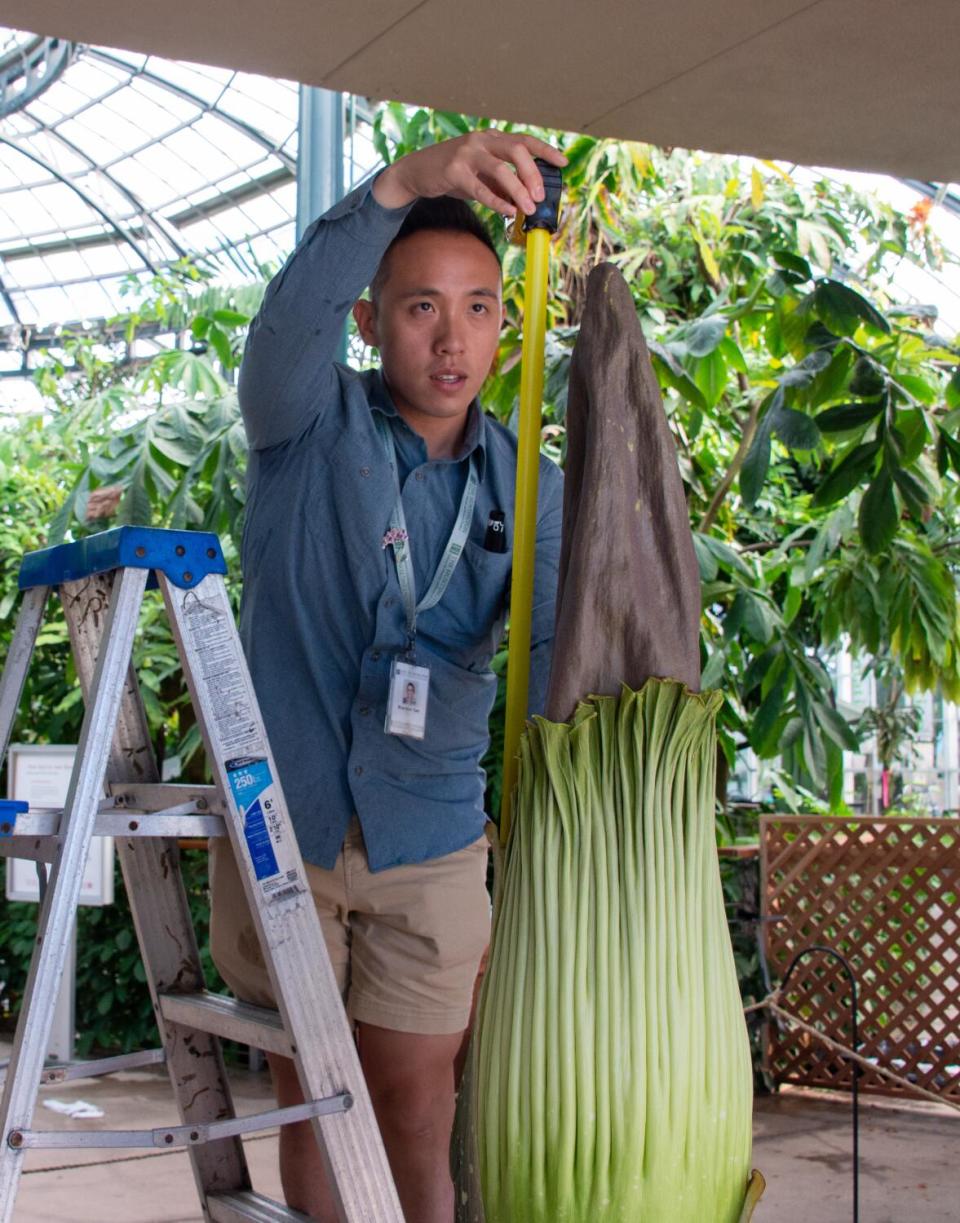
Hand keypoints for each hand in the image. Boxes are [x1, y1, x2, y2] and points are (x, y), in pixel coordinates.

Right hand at [372, 130, 565, 215]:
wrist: (417, 171)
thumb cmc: (452, 173)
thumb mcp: (481, 175)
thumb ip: (501, 184)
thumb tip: (524, 201)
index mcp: (491, 138)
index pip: (524, 140)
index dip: (546, 151)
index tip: (563, 163)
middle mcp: (481, 140)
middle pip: (516, 150)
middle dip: (533, 173)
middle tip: (540, 195)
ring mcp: (466, 153)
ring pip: (500, 168)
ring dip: (518, 189)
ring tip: (529, 207)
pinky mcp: (453, 170)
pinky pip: (479, 187)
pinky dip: (496, 200)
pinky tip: (507, 211)